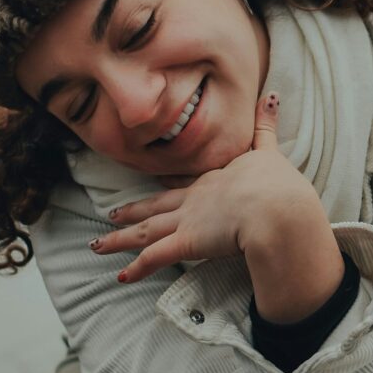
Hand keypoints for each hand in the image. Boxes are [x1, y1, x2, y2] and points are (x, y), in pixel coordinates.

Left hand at [89, 91, 328, 282]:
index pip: (182, 183)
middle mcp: (193, 200)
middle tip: (111, 214)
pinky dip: (137, 267)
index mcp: (212, 180)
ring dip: (120, 239)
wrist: (274, 206)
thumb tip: (271, 96)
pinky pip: (155, 257)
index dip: (165, 185)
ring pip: (145, 231)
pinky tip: (121, 276)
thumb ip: (266, 127)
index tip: (152, 184)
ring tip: (97, 246)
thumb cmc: (275, 183)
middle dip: (131, 211)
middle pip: (155, 206)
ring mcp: (187, 221)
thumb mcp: (270, 152)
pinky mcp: (187, 243)